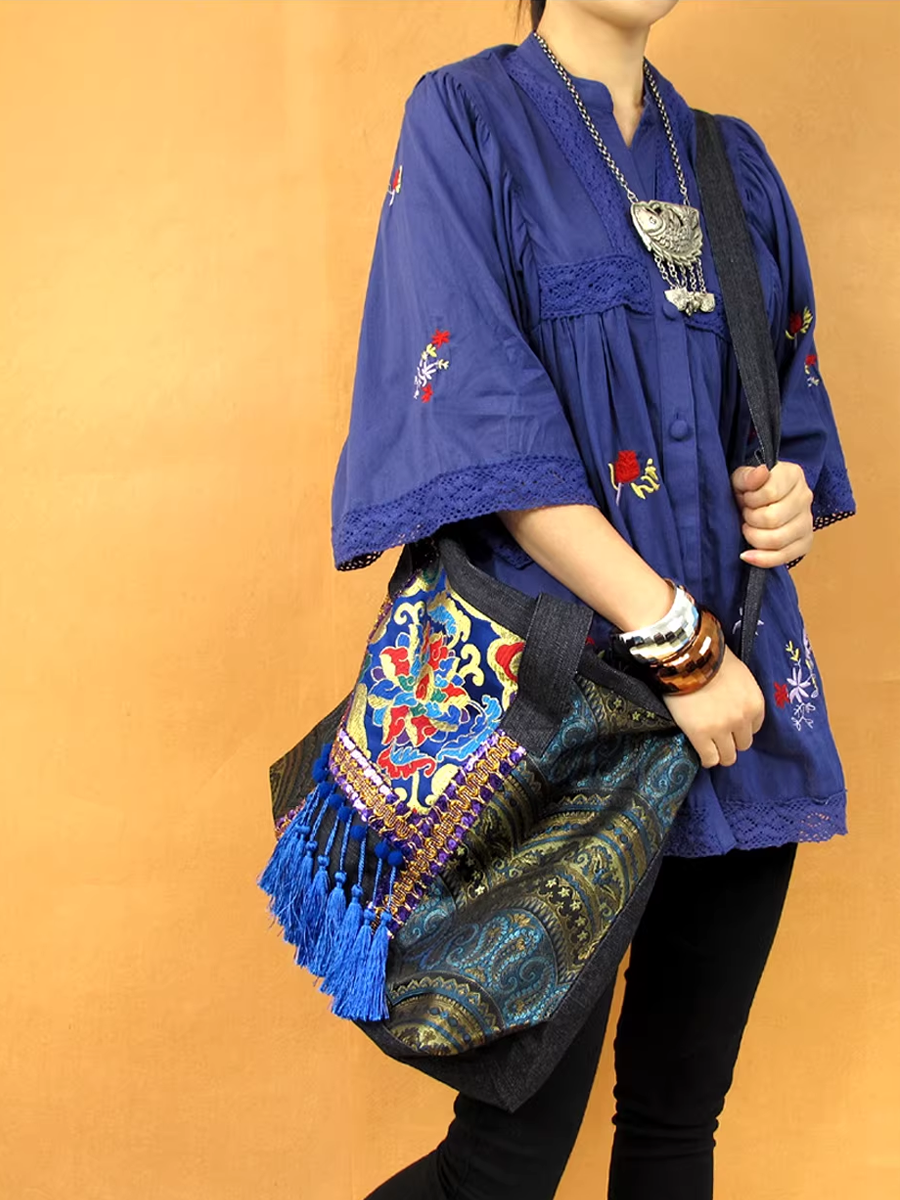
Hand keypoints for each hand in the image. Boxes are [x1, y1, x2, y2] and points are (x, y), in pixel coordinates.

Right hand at [662, 643, 764, 767]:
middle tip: (717, 734)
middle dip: (731, 740)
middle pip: (743, 745)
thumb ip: (741, 696)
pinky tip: (700, 751)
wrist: (687, 656)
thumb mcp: (739, 675)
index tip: (729, 724)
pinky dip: (706, 758)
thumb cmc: (711, 659)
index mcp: (755, 704)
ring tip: (708, 745)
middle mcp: (742, 719)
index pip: (754, 729)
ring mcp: (722, 728)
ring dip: (719, 752)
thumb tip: (732, 705)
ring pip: (727, 757)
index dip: (739, 727)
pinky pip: (709, 758)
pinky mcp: (700, 734)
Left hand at [730, 460, 813, 567]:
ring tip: (748, 529)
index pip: (770, 493)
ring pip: (778, 540)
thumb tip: (762, 471)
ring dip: (754, 538)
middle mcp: (805, 497)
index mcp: (793, 475)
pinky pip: (785, 557)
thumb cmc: (749, 489)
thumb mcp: (741, 478)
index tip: (746, 498)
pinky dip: (763, 559)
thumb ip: (748, 476)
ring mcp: (807, 521)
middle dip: (751, 519)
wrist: (758, 503)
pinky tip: (748, 555)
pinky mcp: (805, 542)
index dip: (751, 500)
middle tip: (745, 515)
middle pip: (773, 519)